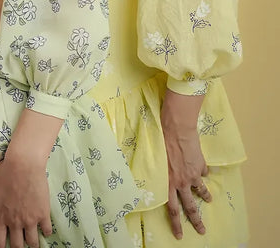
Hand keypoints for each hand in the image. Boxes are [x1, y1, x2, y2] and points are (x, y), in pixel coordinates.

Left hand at [0, 156, 52, 247]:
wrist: (24, 163)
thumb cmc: (5, 172)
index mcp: (1, 217)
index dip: (0, 247)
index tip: (2, 247)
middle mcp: (15, 222)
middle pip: (17, 246)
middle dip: (17, 247)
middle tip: (19, 243)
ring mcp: (30, 219)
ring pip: (32, 242)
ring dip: (32, 243)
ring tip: (33, 241)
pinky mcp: (43, 214)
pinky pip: (47, 230)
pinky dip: (46, 232)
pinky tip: (45, 229)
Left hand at [161, 90, 211, 239]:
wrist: (176, 129)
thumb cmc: (160, 142)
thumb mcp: (156, 161)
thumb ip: (161, 172)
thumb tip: (164, 175)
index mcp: (167, 183)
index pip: (172, 209)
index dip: (176, 224)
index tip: (180, 235)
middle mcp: (181, 182)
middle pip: (190, 207)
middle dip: (196, 220)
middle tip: (202, 231)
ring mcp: (192, 175)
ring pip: (201, 192)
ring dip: (205, 197)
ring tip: (209, 200)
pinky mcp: (200, 165)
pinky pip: (203, 172)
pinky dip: (204, 173)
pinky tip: (205, 171)